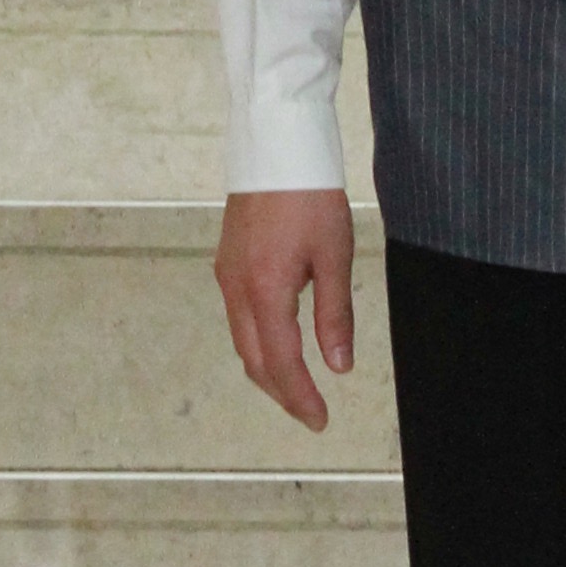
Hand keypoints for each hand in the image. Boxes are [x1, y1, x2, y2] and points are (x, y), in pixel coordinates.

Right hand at [215, 187, 357, 429]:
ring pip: (242, 341)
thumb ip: (335, 315)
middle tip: (311, 412)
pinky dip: (258, 342)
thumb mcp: (335, 256)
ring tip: (297, 387)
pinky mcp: (226, 263)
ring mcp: (226, 276)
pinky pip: (238, 318)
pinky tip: (280, 344)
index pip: (281, 363)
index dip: (300, 397)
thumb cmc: (310, 195)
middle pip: (254, 360)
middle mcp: (237, 289)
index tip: (320, 421)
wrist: (276, 145)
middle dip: (282, 392)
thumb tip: (339, 365)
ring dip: (268, 369)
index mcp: (266, 290)